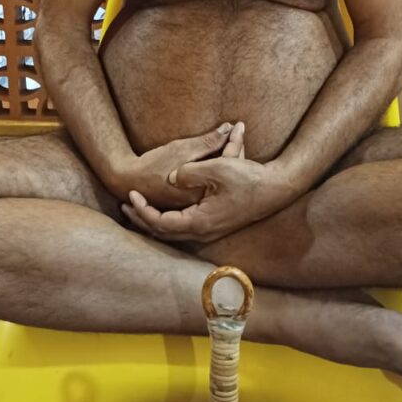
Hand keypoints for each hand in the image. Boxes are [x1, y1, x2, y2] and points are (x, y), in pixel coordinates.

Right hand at [109, 123, 234, 209]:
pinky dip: (213, 173)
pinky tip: (213, 161)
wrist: (129, 181)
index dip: (235, 145)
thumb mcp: (182, 149)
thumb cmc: (154, 165)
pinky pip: (209, 187)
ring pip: (219, 183)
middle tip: (238, 133)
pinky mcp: (190, 205)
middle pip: (226, 175)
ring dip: (225, 162)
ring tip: (231, 143)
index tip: (238, 129)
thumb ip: (208, 141)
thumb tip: (229, 127)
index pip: (229, 165)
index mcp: (205, 191)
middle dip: (234, 152)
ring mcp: (197, 206)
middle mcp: (204, 203)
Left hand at [121, 122, 291, 242]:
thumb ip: (190, 172)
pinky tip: (162, 208)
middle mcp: (203, 231)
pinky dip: (168, 219)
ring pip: (173, 231)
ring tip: (136, 207)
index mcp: (200, 221)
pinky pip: (184, 227)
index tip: (132, 195)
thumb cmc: (248, 179)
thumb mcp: (217, 168)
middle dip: (142, 218)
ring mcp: (210, 230)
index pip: (161, 223)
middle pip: (163, 232)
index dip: (143, 210)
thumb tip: (172, 177)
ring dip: (154, 219)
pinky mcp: (214, 224)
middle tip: (125, 204)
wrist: (276, 188)